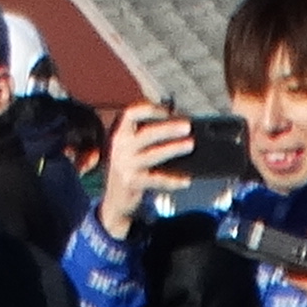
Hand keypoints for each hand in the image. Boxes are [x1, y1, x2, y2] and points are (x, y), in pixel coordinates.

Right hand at [98, 102, 191, 238]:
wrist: (116, 197)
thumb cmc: (131, 166)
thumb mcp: (132, 147)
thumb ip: (148, 133)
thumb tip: (180, 124)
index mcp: (122, 134)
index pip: (131, 114)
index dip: (149, 109)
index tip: (168, 110)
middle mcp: (121, 147)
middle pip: (145, 134)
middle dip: (168, 129)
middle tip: (187, 126)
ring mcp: (126, 165)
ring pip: (152, 155)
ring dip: (173, 149)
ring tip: (190, 145)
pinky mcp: (133, 182)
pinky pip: (157, 179)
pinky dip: (173, 180)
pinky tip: (186, 180)